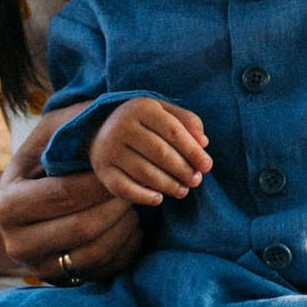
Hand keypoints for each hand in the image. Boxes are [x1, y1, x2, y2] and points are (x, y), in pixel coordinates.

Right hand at [0, 106, 145, 284]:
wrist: (23, 208)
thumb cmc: (43, 162)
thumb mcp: (48, 135)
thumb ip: (76, 122)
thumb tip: (118, 112)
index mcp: (7, 205)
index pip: (64, 194)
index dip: (102, 181)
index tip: (128, 165)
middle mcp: (16, 243)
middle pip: (82, 227)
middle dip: (118, 204)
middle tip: (141, 186)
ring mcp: (40, 267)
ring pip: (96, 251)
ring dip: (126, 225)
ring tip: (138, 202)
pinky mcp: (63, 282)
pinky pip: (105, 268)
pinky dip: (127, 245)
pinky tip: (134, 223)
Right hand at [91, 99, 209, 205]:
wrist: (99, 128)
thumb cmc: (143, 122)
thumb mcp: (164, 112)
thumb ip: (187, 121)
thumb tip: (203, 142)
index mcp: (141, 108)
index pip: (173, 131)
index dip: (193, 151)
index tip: (207, 166)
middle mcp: (122, 126)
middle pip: (159, 152)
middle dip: (182, 170)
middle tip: (196, 181)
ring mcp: (108, 149)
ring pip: (144, 172)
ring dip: (168, 185)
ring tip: (183, 191)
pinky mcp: (102, 170)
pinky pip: (123, 188)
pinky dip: (143, 197)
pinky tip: (158, 199)